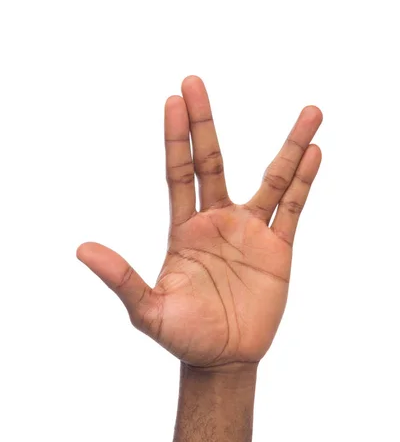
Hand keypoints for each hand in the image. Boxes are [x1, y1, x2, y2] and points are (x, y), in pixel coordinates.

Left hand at [77, 76, 321, 369]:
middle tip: (194, 82)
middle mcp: (217, 222)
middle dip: (205, 124)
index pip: (179, 175)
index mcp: (184, 231)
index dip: (176, 140)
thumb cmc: (183, 337)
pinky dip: (304, 182)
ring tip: (310, 113)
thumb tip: (82, 250)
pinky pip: (292, 210)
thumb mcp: (147, 310)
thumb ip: (122, 279)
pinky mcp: (277, 250)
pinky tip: (314, 154)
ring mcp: (249, 234)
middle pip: (212, 162)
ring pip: (271, 180)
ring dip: (289, 147)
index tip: (173, 100)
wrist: (222, 359)